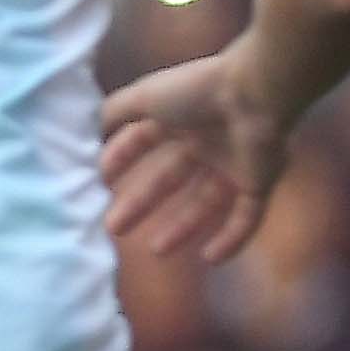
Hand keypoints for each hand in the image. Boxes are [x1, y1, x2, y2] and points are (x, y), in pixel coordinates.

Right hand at [99, 48, 293, 260]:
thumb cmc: (195, 91)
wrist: (254, 95)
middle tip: (113, 227)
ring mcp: (233, 165)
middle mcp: (203, 143)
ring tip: (156, 251)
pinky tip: (210, 258)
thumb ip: (115, 110)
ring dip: (182, 228)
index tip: (98, 183)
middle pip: (168, 180)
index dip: (120, 160)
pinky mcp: (259, 184)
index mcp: (178, 118)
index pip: (143, 143)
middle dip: (140, 203)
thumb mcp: (144, 95)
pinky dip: (231, 239)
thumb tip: (90, 127)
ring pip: (205, 204)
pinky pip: (246, 218)